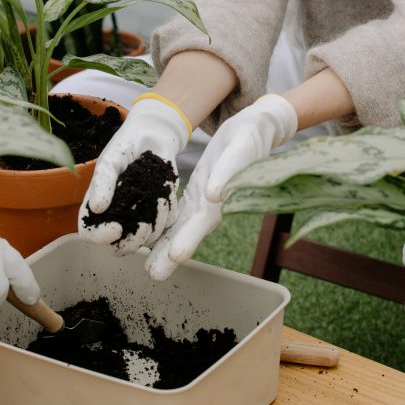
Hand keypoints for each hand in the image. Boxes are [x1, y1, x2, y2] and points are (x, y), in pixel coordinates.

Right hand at [78, 95, 189, 253]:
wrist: (154, 136)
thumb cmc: (126, 146)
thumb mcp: (111, 160)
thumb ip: (102, 181)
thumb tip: (97, 208)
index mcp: (97, 207)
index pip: (90, 233)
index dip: (100, 237)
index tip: (116, 228)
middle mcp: (117, 216)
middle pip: (118, 247)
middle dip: (132, 242)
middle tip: (144, 226)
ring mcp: (139, 217)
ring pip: (144, 241)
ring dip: (154, 227)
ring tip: (159, 200)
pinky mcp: (160, 213)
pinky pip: (165, 227)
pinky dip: (167, 216)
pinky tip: (166, 196)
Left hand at [145, 94, 297, 279]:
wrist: (256, 129)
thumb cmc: (250, 137)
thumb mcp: (240, 149)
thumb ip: (227, 173)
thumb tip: (214, 196)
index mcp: (223, 195)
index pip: (203, 221)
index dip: (189, 239)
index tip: (175, 257)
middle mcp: (212, 204)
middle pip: (189, 231)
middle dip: (171, 253)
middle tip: (153, 275)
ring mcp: (205, 200)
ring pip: (182, 227)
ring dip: (165, 246)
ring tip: (148, 267)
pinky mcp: (198, 192)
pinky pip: (180, 213)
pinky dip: (166, 227)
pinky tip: (151, 237)